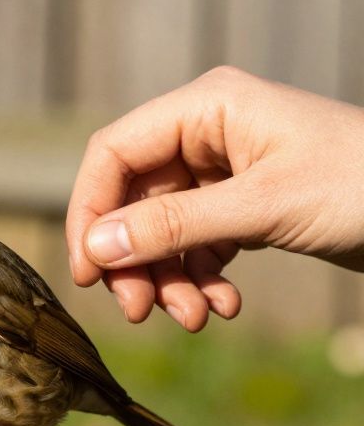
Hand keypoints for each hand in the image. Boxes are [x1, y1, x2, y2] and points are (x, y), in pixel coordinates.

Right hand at [66, 66, 363, 331]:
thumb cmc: (362, 188)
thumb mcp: (262, 208)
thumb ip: (173, 227)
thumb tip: (95, 249)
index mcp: (206, 106)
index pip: (114, 154)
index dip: (90, 212)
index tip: (89, 274)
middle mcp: (208, 132)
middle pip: (135, 199)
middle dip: (136, 260)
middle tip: (140, 312)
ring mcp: (226, 169)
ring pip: (164, 229)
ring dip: (170, 279)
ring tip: (195, 319)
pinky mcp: (246, 203)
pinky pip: (199, 243)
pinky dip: (203, 278)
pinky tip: (225, 306)